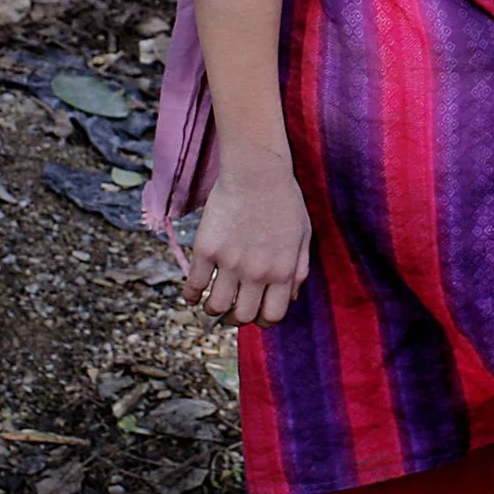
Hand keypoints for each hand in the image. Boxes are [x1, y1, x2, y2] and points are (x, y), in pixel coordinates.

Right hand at [181, 163, 312, 326]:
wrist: (257, 172)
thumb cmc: (284, 201)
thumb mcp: (302, 237)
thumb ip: (299, 270)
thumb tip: (291, 298)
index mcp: (282, 272)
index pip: (272, 316)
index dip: (263, 321)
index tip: (256, 314)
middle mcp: (256, 273)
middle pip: (242, 317)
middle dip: (237, 319)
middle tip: (232, 311)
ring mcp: (229, 262)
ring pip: (216, 307)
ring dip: (213, 310)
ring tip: (212, 303)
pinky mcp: (206, 249)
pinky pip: (193, 285)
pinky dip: (190, 295)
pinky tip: (192, 293)